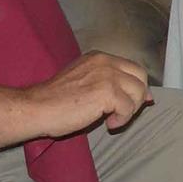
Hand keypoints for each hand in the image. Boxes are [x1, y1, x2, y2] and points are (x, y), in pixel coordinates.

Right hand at [27, 51, 150, 133]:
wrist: (37, 108)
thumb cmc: (55, 101)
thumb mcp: (85, 83)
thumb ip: (109, 83)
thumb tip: (145, 95)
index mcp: (99, 57)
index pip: (132, 67)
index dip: (137, 85)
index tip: (133, 102)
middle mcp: (105, 61)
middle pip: (140, 76)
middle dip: (137, 96)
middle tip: (123, 113)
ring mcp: (107, 75)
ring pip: (138, 91)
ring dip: (130, 110)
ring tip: (113, 119)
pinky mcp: (107, 91)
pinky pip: (128, 107)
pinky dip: (122, 119)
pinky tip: (108, 124)